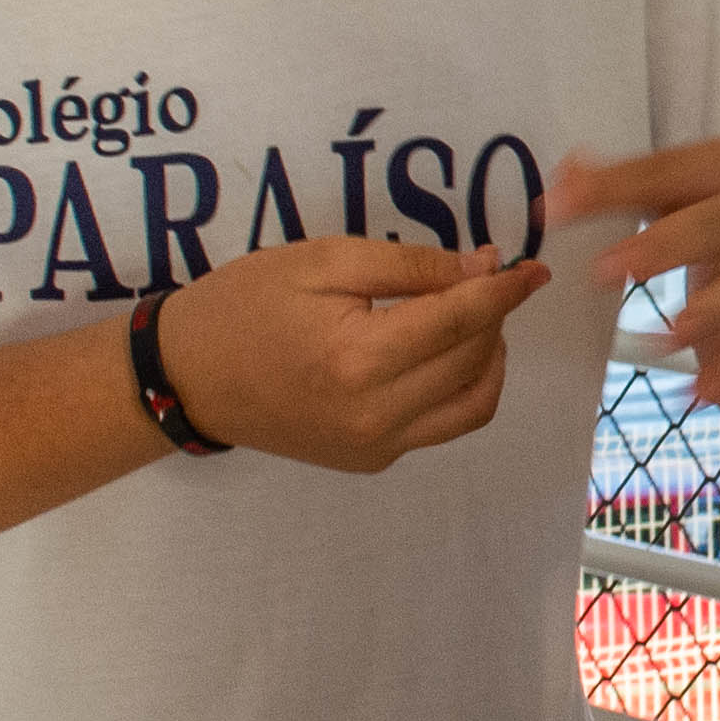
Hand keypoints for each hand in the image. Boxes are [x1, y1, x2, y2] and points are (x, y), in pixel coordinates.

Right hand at [152, 236, 555, 472]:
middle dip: (493, 316)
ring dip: (489, 359)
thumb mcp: (322, 259)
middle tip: (484, 276)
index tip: (532, 268)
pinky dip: (460, 389)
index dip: (504, 291)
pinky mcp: (371, 460)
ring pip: (473, 406)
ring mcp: (375, 446)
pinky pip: (441, 426)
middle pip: (473, 361)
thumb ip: (408, 266)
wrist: (187, 375)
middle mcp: (375, 415)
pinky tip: (439, 354)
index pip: (461, 322)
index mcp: (359, 359)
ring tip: (469, 318)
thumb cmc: (246, 304)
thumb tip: (480, 269)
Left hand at [544, 140, 719, 405]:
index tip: (553, 208)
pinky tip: (700, 391)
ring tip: (659, 338)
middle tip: (602, 271)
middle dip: (659, 247)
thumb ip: (643, 181)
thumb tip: (563, 174)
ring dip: (704, 316)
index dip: (610, 189)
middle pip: (713, 226)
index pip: (667, 172)